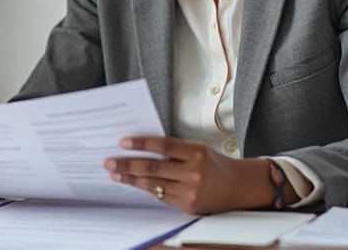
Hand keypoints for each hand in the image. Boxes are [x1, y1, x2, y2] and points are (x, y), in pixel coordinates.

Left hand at [104, 137, 294, 214]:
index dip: (141, 143)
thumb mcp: (197, 149)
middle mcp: (194, 173)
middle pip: (154, 167)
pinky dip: (145, 189)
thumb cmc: (213, 163)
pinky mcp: (188, 206)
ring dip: (131, 179)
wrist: (239, 186)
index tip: (122, 142)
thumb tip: (139, 147)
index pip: (163, 145)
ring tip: (115, 173)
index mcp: (196, 153)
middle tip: (109, 161)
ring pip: (153, 184)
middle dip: (128, 164)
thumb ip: (173, 149)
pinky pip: (161, 196)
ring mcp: (191, 192)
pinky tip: (133, 183)